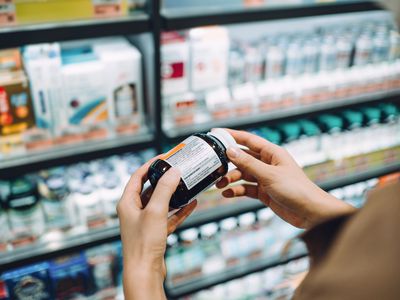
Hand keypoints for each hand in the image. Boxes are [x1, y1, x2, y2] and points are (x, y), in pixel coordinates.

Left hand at [117, 158, 196, 299]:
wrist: (145, 272)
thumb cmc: (143, 243)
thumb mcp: (155, 211)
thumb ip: (165, 190)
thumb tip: (174, 172)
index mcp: (127, 203)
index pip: (137, 177)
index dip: (150, 166)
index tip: (163, 158)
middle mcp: (134, 211)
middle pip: (150, 189)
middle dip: (164, 180)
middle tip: (178, 170)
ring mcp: (145, 222)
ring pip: (161, 203)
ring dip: (174, 194)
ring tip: (187, 185)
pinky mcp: (155, 232)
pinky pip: (169, 216)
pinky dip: (179, 210)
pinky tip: (192, 204)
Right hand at [216, 129, 355, 228]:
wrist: (311, 213)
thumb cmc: (297, 189)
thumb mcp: (269, 175)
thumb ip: (248, 163)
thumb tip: (230, 151)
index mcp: (272, 153)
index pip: (248, 140)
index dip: (232, 136)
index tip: (216, 133)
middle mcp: (268, 163)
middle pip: (243, 158)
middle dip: (228, 162)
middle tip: (214, 166)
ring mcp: (265, 178)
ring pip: (243, 174)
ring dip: (231, 179)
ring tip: (220, 184)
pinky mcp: (264, 192)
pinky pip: (246, 188)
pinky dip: (236, 190)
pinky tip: (228, 193)